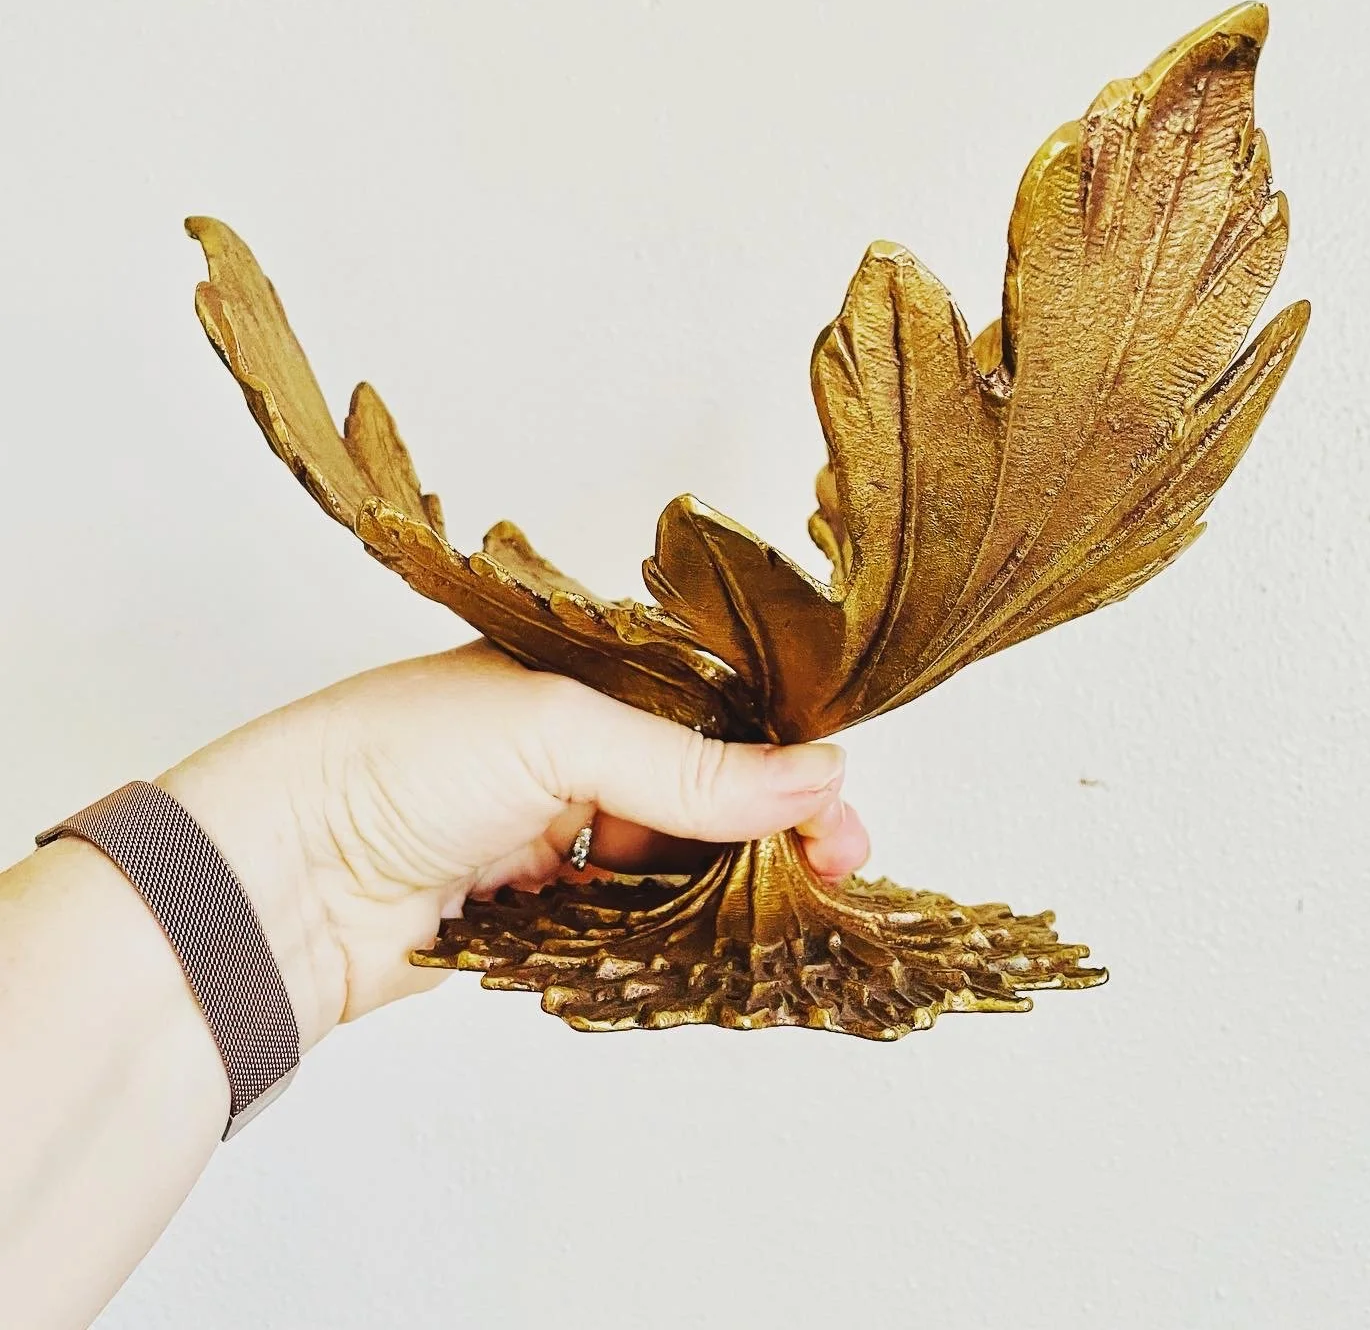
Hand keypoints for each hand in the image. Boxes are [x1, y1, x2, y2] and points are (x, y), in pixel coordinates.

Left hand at [160, 641, 868, 1046]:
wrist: (279, 879)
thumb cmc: (392, 761)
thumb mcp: (557, 734)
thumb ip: (689, 765)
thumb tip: (816, 773)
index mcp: (574, 679)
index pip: (706, 712)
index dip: (778, 757)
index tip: (838, 809)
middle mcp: (565, 749)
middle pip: (697, 789)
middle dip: (769, 828)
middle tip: (836, 869)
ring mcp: (547, 832)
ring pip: (668, 859)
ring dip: (725, 884)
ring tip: (785, 914)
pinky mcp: (530, 912)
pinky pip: (624, 919)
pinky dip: (668, 930)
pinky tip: (714, 941)